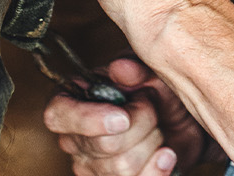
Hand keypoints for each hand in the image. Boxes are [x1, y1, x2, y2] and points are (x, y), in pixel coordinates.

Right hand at [44, 57, 213, 175]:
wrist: (176, 125)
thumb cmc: (154, 94)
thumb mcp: (150, 73)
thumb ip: (137, 69)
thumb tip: (121, 67)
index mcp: (72, 100)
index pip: (58, 115)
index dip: (88, 119)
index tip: (123, 118)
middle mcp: (74, 137)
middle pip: (102, 144)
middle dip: (141, 125)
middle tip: (152, 109)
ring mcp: (90, 166)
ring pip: (122, 167)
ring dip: (152, 145)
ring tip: (157, 130)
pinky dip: (157, 169)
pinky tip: (166, 154)